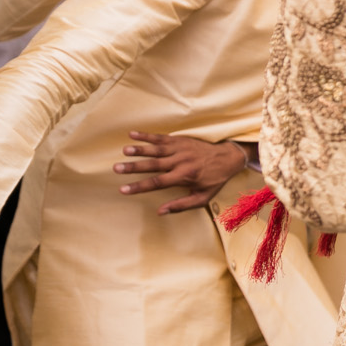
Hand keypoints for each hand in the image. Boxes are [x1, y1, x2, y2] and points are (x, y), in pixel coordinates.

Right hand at [115, 132, 248, 213]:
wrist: (229, 157)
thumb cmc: (214, 179)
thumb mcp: (203, 197)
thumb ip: (182, 205)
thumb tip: (160, 211)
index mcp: (185, 176)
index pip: (158, 182)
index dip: (139, 186)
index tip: (123, 189)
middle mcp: (181, 161)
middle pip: (153, 164)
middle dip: (134, 167)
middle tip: (116, 168)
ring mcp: (180, 149)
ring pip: (156, 149)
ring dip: (139, 149)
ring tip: (124, 151)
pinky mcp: (180, 140)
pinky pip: (161, 137)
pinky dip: (146, 135)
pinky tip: (132, 134)